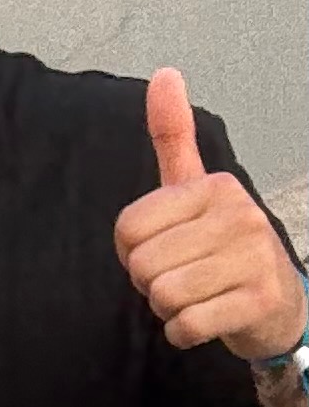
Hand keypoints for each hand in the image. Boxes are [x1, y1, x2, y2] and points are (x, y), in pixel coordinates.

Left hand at [115, 68, 305, 361]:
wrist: (277, 305)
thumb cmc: (224, 248)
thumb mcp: (197, 189)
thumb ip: (174, 138)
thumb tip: (164, 73)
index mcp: (215, 187)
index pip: (128, 229)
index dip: (132, 252)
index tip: (166, 250)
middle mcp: (240, 215)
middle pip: (142, 266)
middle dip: (151, 284)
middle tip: (185, 279)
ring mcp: (254, 258)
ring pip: (162, 296)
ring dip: (168, 309)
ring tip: (197, 298)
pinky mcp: (258, 300)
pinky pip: (185, 326)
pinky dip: (184, 333)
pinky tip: (207, 319)